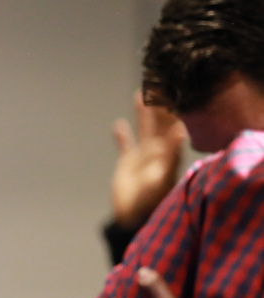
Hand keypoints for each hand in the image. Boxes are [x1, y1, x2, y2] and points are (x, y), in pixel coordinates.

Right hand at [111, 91, 185, 228]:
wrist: (133, 216)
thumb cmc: (151, 199)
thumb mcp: (163, 174)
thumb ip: (171, 152)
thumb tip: (180, 129)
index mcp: (169, 151)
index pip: (173, 123)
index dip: (174, 107)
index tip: (175, 88)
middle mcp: (158, 150)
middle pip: (158, 121)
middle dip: (159, 103)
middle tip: (158, 82)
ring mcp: (142, 156)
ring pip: (143, 129)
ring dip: (142, 112)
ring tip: (140, 94)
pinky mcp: (127, 163)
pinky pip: (124, 146)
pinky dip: (121, 136)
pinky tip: (117, 125)